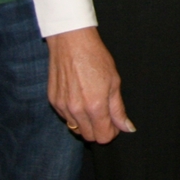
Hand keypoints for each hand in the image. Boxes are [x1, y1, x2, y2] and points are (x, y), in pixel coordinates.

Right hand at [46, 26, 135, 142]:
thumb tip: (127, 128)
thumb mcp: (114, 82)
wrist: (71, 42)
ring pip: (76, 129)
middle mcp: (77, 110)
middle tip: (105, 115)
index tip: (115, 124)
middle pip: (89, 137)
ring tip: (92, 105)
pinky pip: (65, 118)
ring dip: (86, 123)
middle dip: (99, 130)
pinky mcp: (53, 101)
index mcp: (95, 106)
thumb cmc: (95, 57)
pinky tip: (79, 98)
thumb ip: (118, 109)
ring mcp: (63, 107)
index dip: (112, 132)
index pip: (103, 137)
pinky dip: (74, 115)